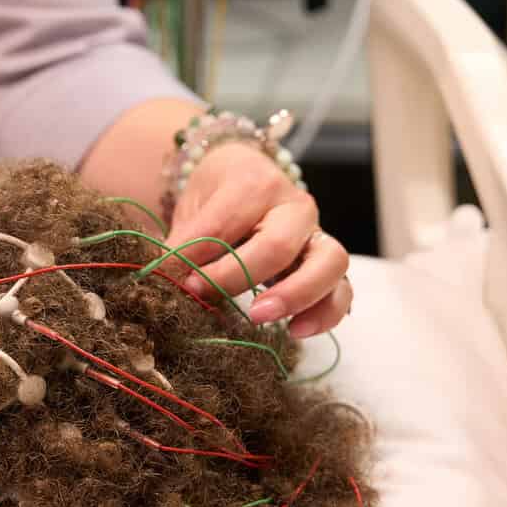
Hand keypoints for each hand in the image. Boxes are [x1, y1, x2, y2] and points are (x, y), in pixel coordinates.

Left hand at [165, 141, 352, 337]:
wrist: (246, 175)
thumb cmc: (217, 194)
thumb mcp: (193, 206)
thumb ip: (183, 242)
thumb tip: (164, 279)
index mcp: (255, 182)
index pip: (225, 224)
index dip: (195, 256)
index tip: (171, 278)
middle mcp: (295, 205)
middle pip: (278, 244)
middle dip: (238, 277)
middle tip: (204, 295)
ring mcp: (317, 234)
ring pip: (329, 262)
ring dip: (295, 295)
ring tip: (260, 317)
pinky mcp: (328, 264)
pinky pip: (342, 290)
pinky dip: (325, 314)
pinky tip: (295, 331)